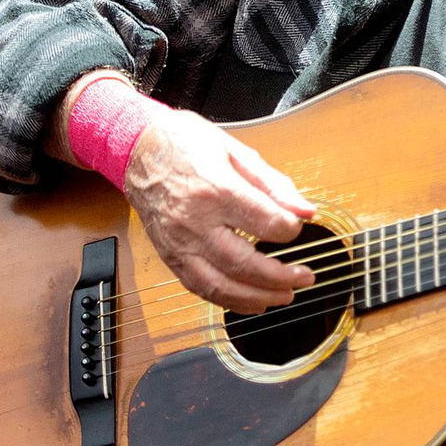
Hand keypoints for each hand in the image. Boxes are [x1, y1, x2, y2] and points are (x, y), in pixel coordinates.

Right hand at [124, 111, 316, 313]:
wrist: (139, 150)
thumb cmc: (188, 144)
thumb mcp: (237, 152)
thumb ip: (274, 185)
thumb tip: (306, 211)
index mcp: (216, 189)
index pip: (264, 222)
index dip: (290, 230)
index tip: (301, 228)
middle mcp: (195, 222)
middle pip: (242, 262)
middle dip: (279, 276)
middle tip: (305, 277)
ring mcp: (179, 243)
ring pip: (220, 285)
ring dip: (257, 297)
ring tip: (285, 296)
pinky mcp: (169, 256)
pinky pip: (199, 288)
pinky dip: (228, 300)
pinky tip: (252, 301)